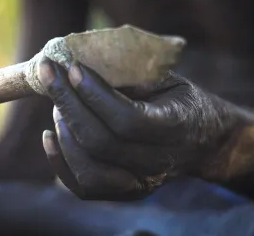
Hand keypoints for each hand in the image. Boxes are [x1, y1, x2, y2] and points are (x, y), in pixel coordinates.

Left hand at [37, 58, 253, 200]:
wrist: (203, 139)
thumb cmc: (179, 99)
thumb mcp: (166, 78)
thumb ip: (131, 74)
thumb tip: (80, 61)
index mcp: (176, 128)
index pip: (127, 120)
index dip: (95, 94)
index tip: (72, 67)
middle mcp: (158, 163)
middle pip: (102, 144)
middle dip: (68, 106)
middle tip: (50, 76)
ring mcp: (141, 184)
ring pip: (90, 172)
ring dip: (64, 136)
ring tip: (56, 106)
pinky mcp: (125, 193)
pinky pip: (84, 188)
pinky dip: (60, 162)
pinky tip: (50, 136)